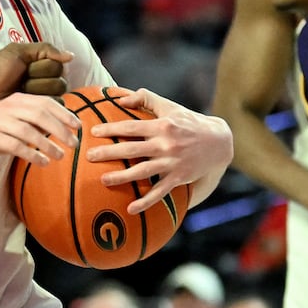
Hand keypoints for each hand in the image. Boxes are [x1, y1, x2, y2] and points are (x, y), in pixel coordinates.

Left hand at [0, 41, 73, 110]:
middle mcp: (45, 81)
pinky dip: (38, 106)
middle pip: (59, 81)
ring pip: (56, 95)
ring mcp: (43, 99)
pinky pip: (53, 111)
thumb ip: (44, 49)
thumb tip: (71, 56)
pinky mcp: (40, 116)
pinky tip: (23, 104)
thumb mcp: (16, 52)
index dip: (41, 66)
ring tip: (19, 92)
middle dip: (36, 79)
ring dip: (35, 92)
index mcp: (41, 65)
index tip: (24, 67)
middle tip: (19, 81)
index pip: (57, 65)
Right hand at [0, 93, 80, 171]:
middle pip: (39, 114)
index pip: (44, 102)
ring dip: (48, 145)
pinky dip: (32, 155)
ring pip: (29, 131)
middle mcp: (5, 107)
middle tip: (74, 143)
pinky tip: (42, 162)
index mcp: (14, 100)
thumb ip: (32, 121)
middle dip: (60, 129)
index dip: (63, 113)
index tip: (78, 126)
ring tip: (60, 156)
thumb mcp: (12, 122)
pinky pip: (16, 146)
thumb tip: (60, 126)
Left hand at [86, 88, 232, 213]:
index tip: (93, 132)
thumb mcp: (170, 106)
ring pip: (143, 171)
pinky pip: (160, 191)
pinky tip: (130, 209)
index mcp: (162, 126)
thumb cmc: (189, 122)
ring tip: (103, 180)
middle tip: (89, 156)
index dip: (111, 128)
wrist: (219, 142)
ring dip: (122, 176)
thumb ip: (145, 98)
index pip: (132, 126)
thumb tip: (118, 99)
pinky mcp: (179, 178)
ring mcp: (172, 162)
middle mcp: (166, 144)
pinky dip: (146, 201)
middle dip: (109, 152)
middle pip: (132, 149)